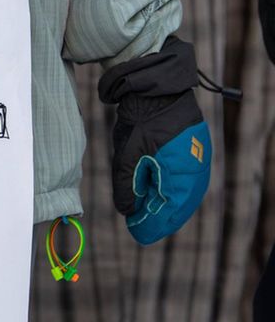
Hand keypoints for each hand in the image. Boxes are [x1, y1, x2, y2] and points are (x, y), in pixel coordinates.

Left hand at [98, 37, 210, 244]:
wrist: (155, 87)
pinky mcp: (190, 151)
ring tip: (146, 217)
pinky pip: (183, 179)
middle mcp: (194, 169)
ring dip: (165, 206)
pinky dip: (170, 191)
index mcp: (181, 171)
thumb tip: (127, 210)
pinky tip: (157, 197)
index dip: (153, 223)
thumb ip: (126, 185)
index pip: (169, 208)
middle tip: (140, 230)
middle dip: (159, 218)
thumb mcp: (127, 154)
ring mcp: (195, 160)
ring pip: (182, 193)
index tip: (138, 234)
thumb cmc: (142, 118)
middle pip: (178, 204)